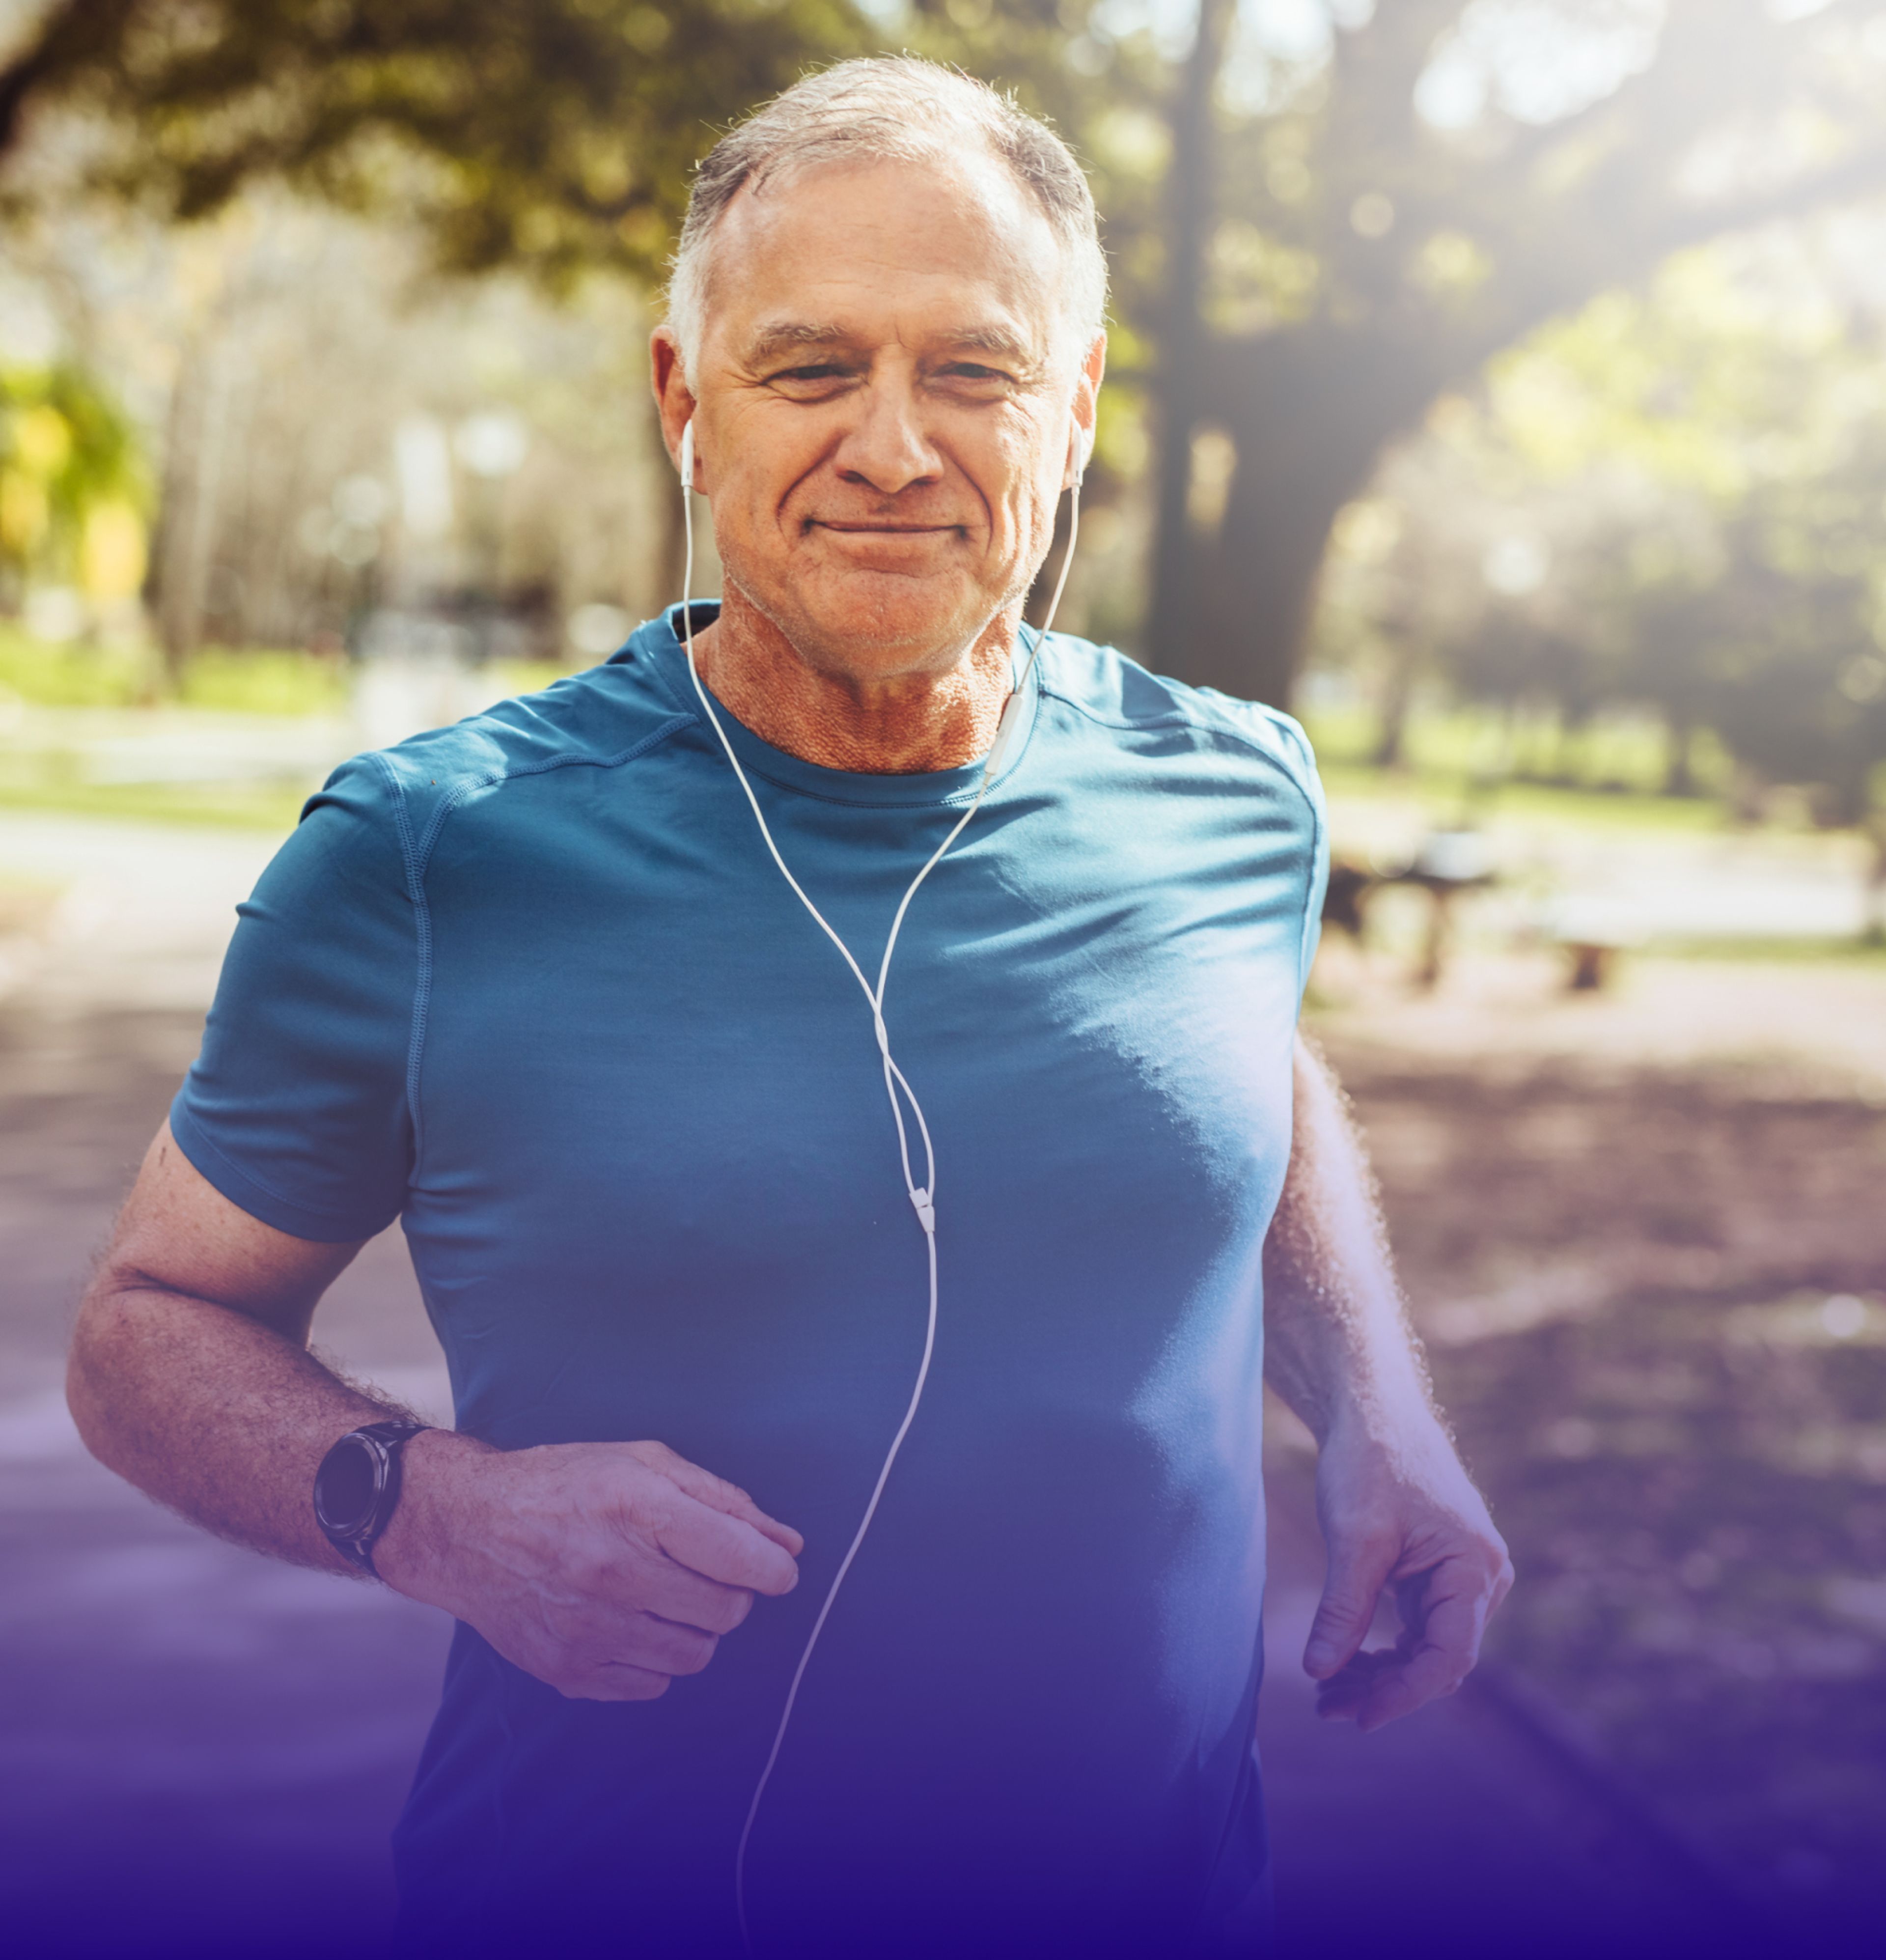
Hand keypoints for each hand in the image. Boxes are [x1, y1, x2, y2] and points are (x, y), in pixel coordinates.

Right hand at [375, 1433, 801, 1701]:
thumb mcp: (645, 1463)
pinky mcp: (567, 1670)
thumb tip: (787, 1544)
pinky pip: (651, 1684)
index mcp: (636, 1508)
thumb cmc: (565, 1485)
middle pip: (724, 1611)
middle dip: (731, 1594)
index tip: (777, 1570)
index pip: (739, 1558)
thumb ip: (723, 1500)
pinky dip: (654, 1658)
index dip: (774, 1569)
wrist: (468, 1527)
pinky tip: (630, 1621)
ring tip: (665, 1596)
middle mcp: (612, 1572)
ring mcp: (588, 1628)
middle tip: (704, 1573)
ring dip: (695, 1628)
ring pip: (694, 1655)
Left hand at [1303, 1413, 1512, 1731]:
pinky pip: (1417, 1629)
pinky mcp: (1438, 1575)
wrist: (1373, 1411)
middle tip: (1325, 1708)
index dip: (1405, 1694)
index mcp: (1474, 1569)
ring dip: (1380, 1674)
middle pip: (1438, 1660)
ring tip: (1325, 1693)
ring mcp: (1462, 1579)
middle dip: (1384, 1689)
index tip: (1359, 1718)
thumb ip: (1342, 1608)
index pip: (1448, 1657)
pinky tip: (1342, 1663)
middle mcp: (1481, 1580)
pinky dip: (1383, 1649)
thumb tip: (1319, 1672)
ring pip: (1426, 1650)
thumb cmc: (1370, 1463)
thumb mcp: (1353, 1537)